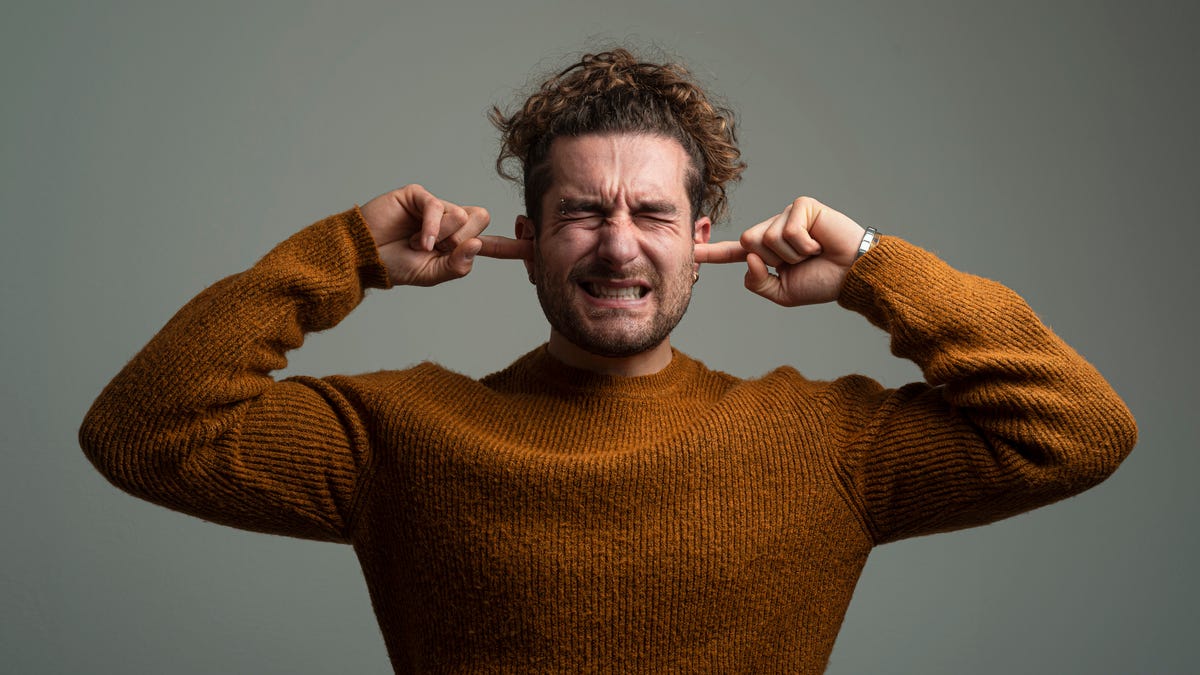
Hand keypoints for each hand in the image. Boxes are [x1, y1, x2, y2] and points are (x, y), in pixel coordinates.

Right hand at [359, 185, 529, 286]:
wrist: (363, 257)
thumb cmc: (394, 266)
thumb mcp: (431, 275)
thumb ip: (457, 267)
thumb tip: (477, 246)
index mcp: (457, 244)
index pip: (491, 245)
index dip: (513, 246)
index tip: (536, 247)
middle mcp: (450, 222)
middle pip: (482, 221)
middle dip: (462, 240)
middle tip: (436, 250)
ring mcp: (436, 207)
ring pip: (463, 215)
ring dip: (443, 236)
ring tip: (417, 244)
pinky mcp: (419, 196)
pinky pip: (440, 207)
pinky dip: (431, 228)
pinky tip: (417, 240)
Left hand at [695, 196, 865, 305]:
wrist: (852, 274)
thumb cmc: (822, 282)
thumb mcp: (782, 293)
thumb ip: (757, 283)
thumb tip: (747, 259)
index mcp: (766, 252)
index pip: (733, 253)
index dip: (711, 253)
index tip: (690, 253)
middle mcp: (773, 230)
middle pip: (748, 243)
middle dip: (773, 259)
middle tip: (801, 260)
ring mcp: (786, 215)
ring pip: (765, 238)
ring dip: (791, 254)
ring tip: (813, 252)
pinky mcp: (801, 206)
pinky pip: (786, 230)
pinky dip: (803, 244)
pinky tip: (819, 243)